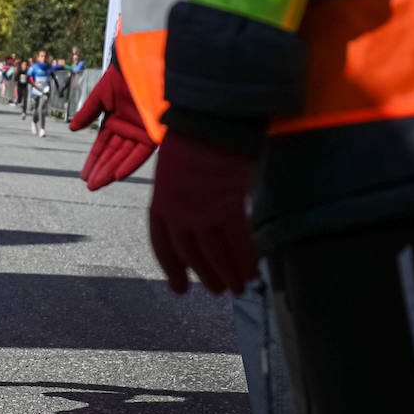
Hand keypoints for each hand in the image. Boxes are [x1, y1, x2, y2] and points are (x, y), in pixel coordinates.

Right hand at [69, 63, 155, 189]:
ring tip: (98, 184)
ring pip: (124, 157)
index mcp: (116, 120)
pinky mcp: (154, 134)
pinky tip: (117, 175)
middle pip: (113, 154)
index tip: (84, 174)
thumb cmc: (123, 76)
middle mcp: (129, 129)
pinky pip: (141, 154)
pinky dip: (130, 164)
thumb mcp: (101, 95)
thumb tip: (72, 128)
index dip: (94, 160)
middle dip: (101, 170)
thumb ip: (88, 113)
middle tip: (90, 185)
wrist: (145, 65)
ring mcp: (141, 132)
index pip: (103, 145)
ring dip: (111, 170)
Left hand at [149, 130, 259, 294]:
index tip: (179, 288)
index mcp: (160, 202)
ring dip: (227, 273)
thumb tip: (195, 219)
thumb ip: (181, 197)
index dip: (172, 267)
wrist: (208, 122)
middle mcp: (178, 211)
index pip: (162, 244)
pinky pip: (238, 241)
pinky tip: (254, 272)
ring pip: (214, 252)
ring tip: (237, 289)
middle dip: (204, 274)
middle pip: (190, 253)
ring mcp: (202, 210)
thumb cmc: (194, 140)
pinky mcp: (227, 206)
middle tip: (216, 290)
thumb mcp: (175, 172)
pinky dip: (246, 258)